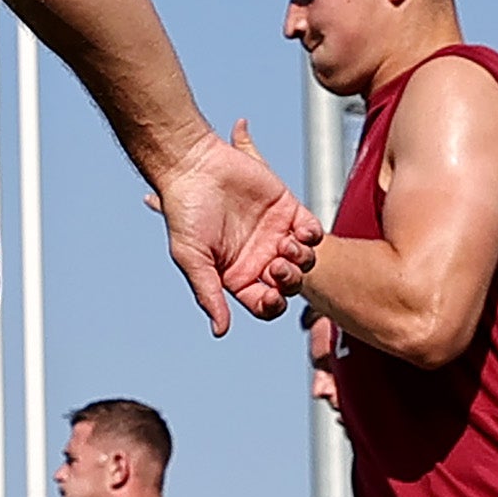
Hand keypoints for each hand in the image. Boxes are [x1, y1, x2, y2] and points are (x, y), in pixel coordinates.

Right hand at [145, 121, 316, 332]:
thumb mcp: (192, 258)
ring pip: (305, 261)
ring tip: (286, 244)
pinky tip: (297, 231)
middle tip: (277, 265)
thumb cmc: (185, 212)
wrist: (194, 165)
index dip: (273, 306)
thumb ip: (208, 294)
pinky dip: (311, 236)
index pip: (265, 304)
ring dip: (302, 259)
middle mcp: (258, 258)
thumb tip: (220, 331)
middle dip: (290, 281)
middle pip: (290, 285)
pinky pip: (312, 232)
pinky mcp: (287, 209)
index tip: (270, 296)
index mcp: (236, 275)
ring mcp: (274, 234)